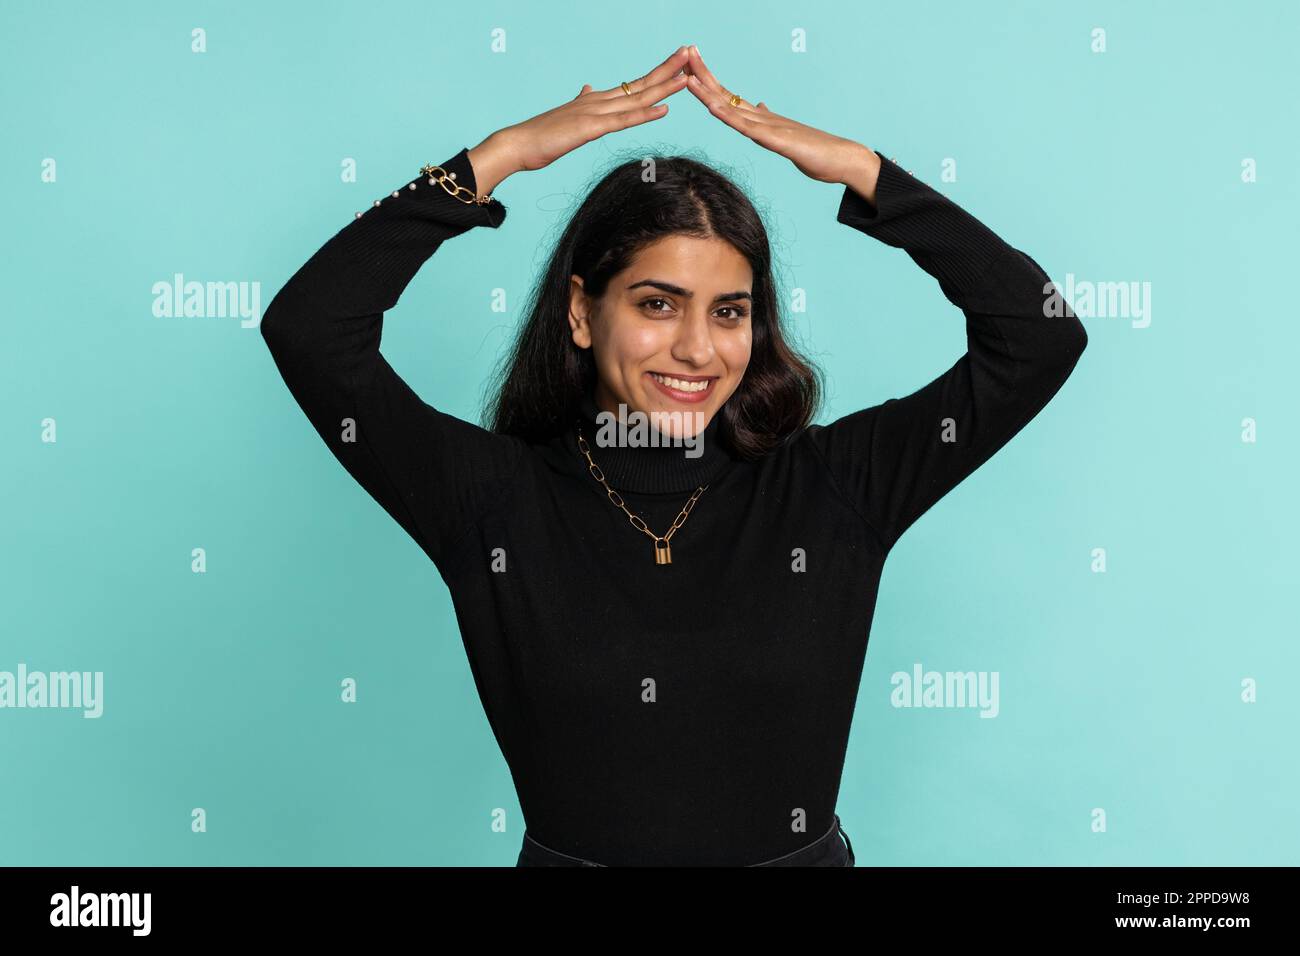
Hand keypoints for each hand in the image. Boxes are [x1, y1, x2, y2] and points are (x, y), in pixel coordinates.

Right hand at [468, 47, 691, 193]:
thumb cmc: (540, 136)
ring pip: (637, 98)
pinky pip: (624, 120)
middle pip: (640, 84)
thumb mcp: (567, 118)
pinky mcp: (591, 128)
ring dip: (664, 87)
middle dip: (667, 69)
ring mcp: (595, 113)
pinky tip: (665, 109)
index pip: (633, 85)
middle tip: (690, 53)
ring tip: (688, 75)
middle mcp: (599, 101)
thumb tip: (588, 89)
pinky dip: (646, 114)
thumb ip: (581, 103)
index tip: (676, 63)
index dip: (656, 74)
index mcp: (595, 101)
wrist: (517, 143)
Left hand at [682, 45, 879, 199]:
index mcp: (760, 119)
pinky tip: (714, 107)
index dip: (708, 82)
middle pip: (725, 94)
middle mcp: (762, 118)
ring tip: (689, 76)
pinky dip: (729, 117)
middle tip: (685, 52)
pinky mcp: (777, 141)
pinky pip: (748, 128)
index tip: (691, 66)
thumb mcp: (784, 137)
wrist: (843, 159)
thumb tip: (759, 108)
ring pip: (732, 108)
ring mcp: (769, 127)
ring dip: (709, 92)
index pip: (728, 97)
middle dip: (703, 75)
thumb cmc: (816, 151)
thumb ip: (769, 124)